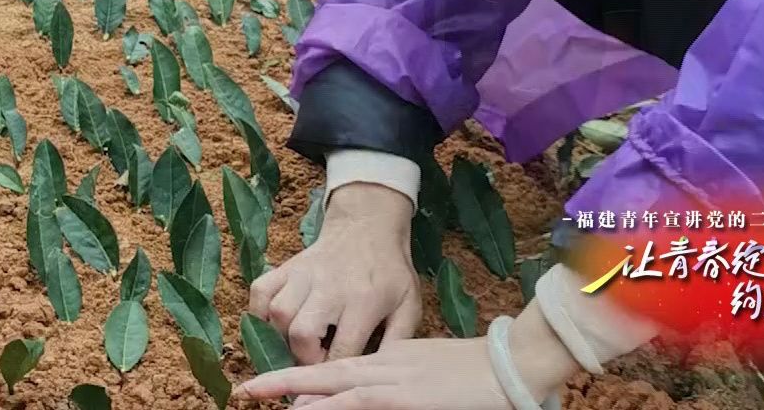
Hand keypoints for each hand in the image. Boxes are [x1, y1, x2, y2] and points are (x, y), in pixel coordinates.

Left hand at [234, 306, 580, 408]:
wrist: (517, 362)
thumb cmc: (483, 375)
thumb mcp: (433, 375)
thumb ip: (402, 380)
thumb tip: (378, 394)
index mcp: (394, 359)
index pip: (341, 369)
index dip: (308, 377)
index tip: (278, 386)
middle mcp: (386, 365)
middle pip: (326, 373)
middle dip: (283, 382)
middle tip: (247, 389)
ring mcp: (394, 379)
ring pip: (334, 386)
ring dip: (294, 392)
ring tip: (257, 394)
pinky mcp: (404, 396)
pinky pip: (357, 402)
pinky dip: (329, 406)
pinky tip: (303, 409)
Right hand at [248, 183, 420, 363]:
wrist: (367, 226)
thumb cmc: (390, 271)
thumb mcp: (409, 306)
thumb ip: (397, 342)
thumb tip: (380, 376)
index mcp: (364, 301)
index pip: (342, 350)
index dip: (334, 374)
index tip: (333, 383)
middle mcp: (329, 287)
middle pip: (302, 333)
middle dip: (304, 359)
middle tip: (314, 362)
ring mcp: (303, 274)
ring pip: (278, 312)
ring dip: (282, 337)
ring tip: (297, 345)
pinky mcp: (286, 266)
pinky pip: (260, 292)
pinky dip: (259, 313)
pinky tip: (275, 325)